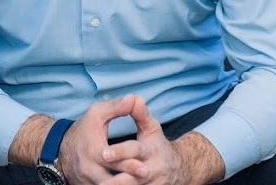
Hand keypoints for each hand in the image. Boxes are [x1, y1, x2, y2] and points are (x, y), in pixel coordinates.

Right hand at [56, 96, 137, 184]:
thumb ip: (116, 107)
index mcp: (93, 151)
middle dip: (130, 179)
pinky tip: (127, 184)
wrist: (61, 149)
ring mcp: (88, 182)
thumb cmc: (84, 129)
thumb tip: (134, 99)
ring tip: (139, 184)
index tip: (144, 168)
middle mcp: (89, 170)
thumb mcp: (97, 113)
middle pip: (112, 180)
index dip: (129, 165)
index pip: (113, 161)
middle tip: (146, 176)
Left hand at [98, 96, 224, 184]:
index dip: (120, 152)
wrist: (176, 170)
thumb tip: (133, 97)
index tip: (104, 154)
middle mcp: (152, 171)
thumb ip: (140, 115)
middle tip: (99, 179)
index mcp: (151, 151)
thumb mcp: (151, 128)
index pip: (135, 151)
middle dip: (116, 179)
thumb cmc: (157, 145)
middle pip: (133, 176)